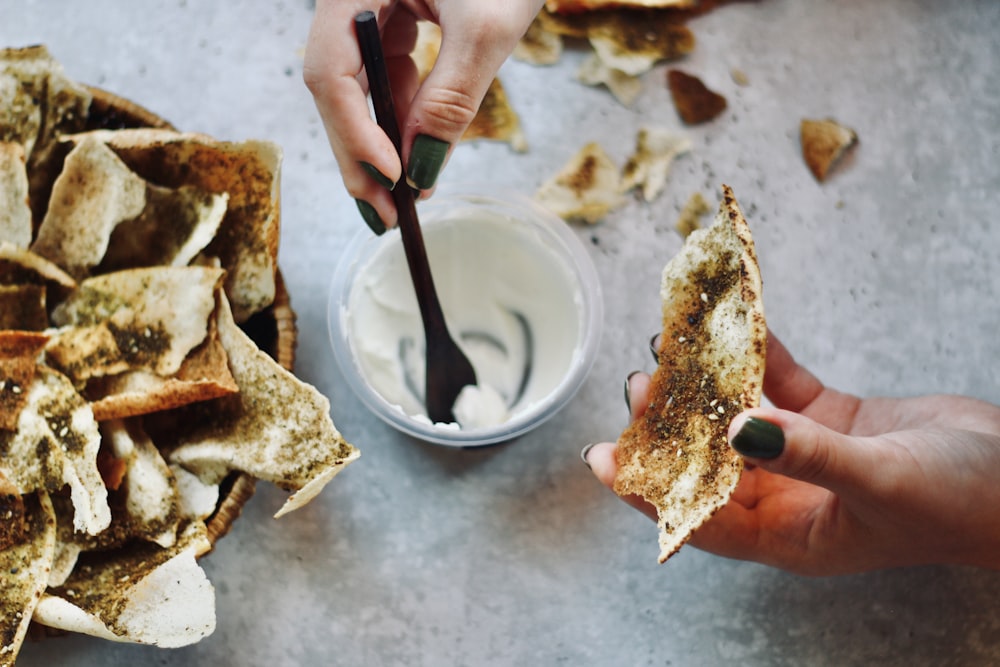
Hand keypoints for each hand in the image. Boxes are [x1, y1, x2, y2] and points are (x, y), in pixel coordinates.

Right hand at [304, 1, 544, 232]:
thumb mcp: (487, 28)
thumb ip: (451, 99)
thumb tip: (420, 170)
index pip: (329, 70)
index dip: (354, 132)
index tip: (390, 178)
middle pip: (335, 88)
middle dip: (361, 154)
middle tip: (386, 213)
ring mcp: (371, 7)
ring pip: (358, 88)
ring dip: (380, 143)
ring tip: (406, 195)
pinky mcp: (395, 17)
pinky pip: (386, 75)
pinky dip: (402, 116)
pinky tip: (417, 150)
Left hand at [585, 333, 999, 574]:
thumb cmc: (962, 502)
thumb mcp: (880, 481)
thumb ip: (810, 455)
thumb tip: (738, 429)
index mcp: (791, 535)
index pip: (699, 517)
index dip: (648, 490)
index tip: (601, 459)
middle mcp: (788, 497)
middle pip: (709, 461)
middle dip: (672, 425)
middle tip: (640, 385)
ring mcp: (806, 455)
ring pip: (740, 417)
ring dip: (709, 384)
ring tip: (672, 347)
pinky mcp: (830, 420)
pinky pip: (782, 384)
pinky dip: (759, 357)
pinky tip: (735, 325)